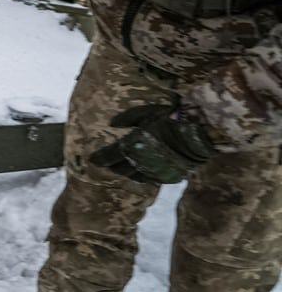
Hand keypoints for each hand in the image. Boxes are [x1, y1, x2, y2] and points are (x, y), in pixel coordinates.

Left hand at [90, 104, 214, 183]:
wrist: (199, 132)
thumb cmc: (170, 118)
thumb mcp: (146, 113)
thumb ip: (127, 119)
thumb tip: (113, 124)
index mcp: (133, 145)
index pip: (111, 156)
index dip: (100, 159)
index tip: (92, 159)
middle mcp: (142, 161)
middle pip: (123, 169)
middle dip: (113, 168)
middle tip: (107, 166)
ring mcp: (157, 170)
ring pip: (138, 177)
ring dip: (129, 174)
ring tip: (124, 171)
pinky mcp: (170, 175)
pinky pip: (153, 179)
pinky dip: (146, 176)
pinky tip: (144, 173)